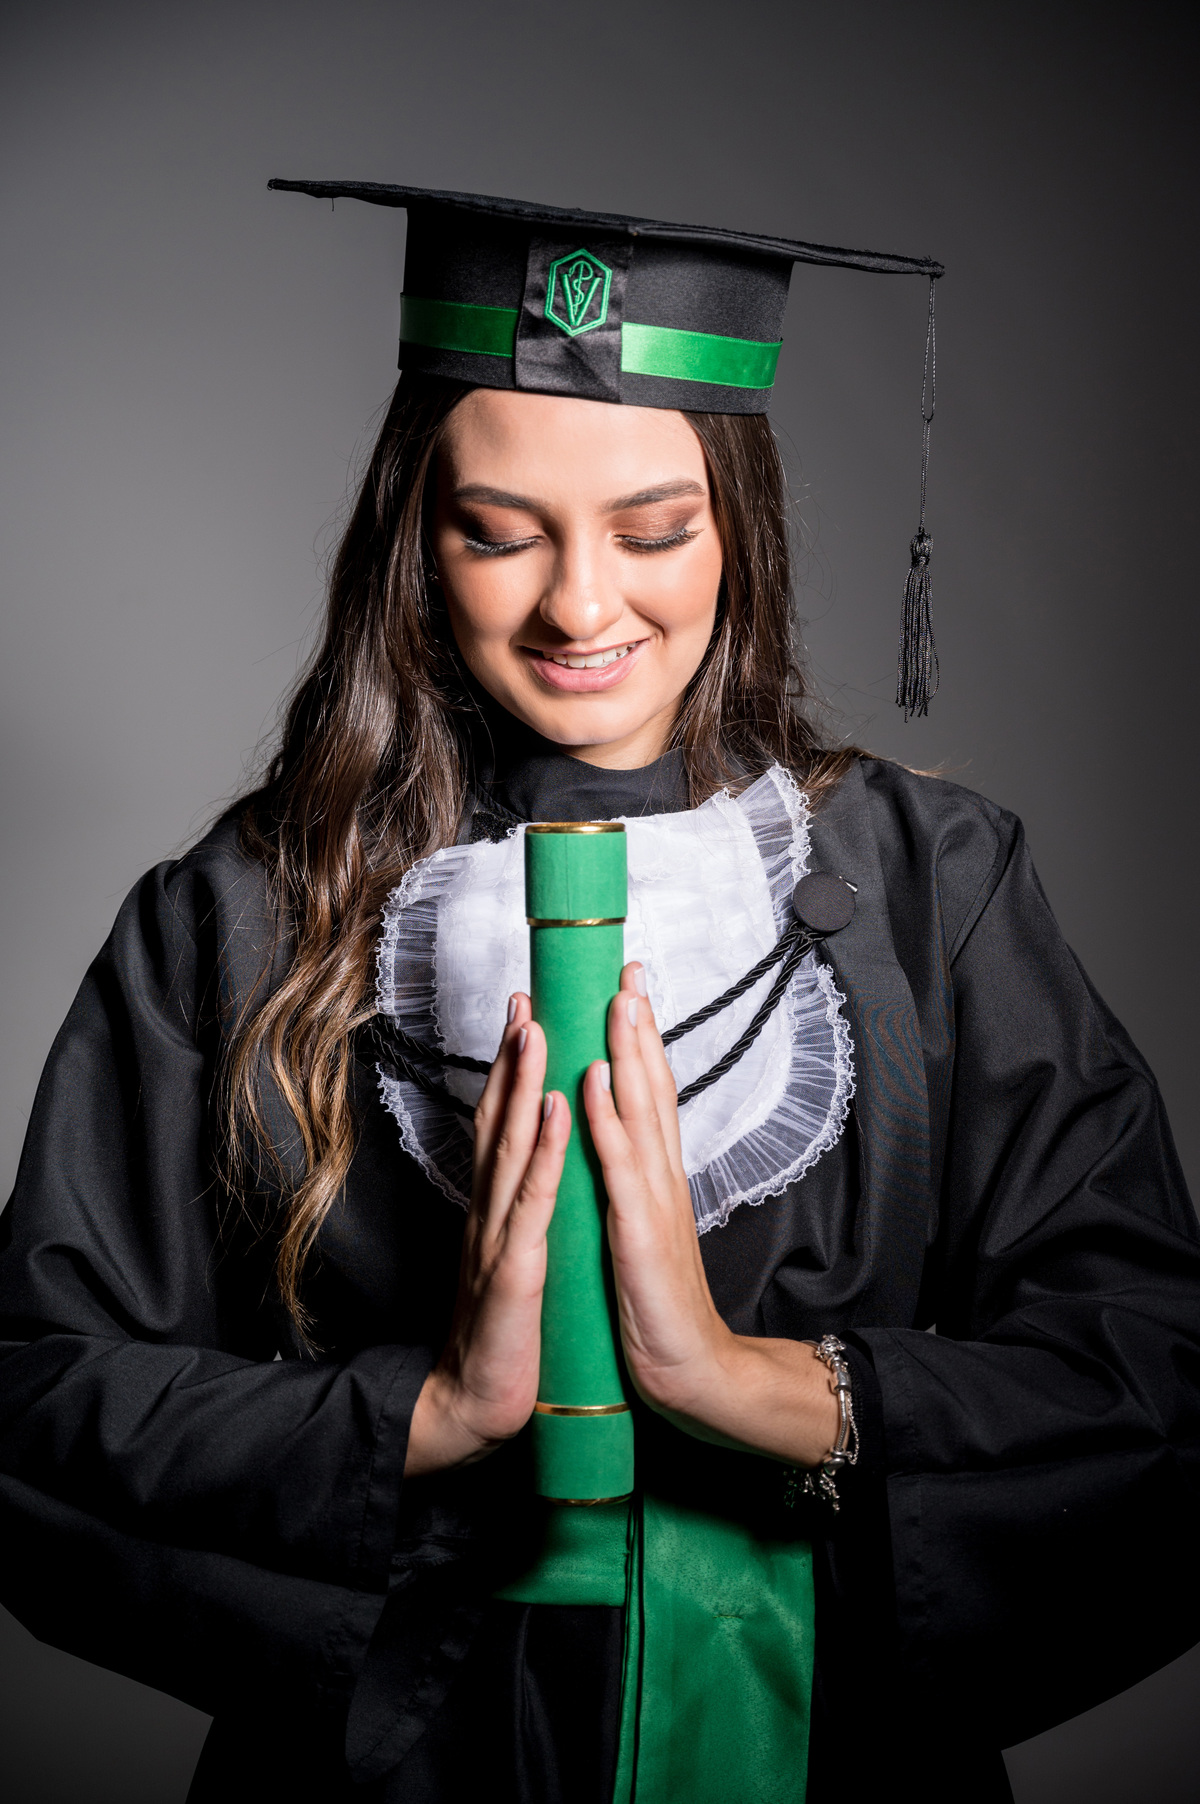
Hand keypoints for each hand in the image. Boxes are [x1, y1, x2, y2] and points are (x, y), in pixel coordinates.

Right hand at [404, 993, 569, 1476]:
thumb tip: (529, 1172)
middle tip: (525, 997)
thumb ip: (515, 1212)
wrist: (476, 1404)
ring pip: (510, 1148)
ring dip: (524, 1085)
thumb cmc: (503, 1334)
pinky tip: (559, 1110)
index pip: (503, 1126)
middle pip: (498, 1122)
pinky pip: (532, 1203)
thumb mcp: (510, 1258)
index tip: (526, 1012)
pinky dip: (546, 1151)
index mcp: (495, 1210)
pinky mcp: (513, 1271)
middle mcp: (489, 1212)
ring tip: (537, 1030)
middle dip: (511, 1057)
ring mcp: (497, 1238)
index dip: (512, 1069)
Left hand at [583, 965, 840, 1468]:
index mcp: (656, 1177)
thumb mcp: (641, 1229)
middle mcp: (661, 1177)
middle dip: (639, 1026)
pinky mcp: (638, 1232)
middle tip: (628, 969)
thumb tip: (614, 1142)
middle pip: (652, 1087)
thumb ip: (632, 1185)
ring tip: (616, 1000)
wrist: (689, 1370)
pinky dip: (607, 1119)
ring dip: (627, 1052)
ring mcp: (652, 1201)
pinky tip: (594, 1081)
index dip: (640, 1040)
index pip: (650, 1095)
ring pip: (640, 1111)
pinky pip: (619, 1167)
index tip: (628, 987)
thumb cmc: (657, 1304)